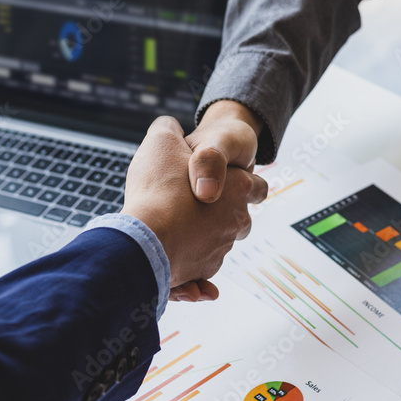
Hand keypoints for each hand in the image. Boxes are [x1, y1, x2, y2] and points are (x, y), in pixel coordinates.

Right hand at [123, 116, 267, 298]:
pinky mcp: (202, 272)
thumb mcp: (161, 141)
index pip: (257, 186)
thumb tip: (169, 126)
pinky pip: (202, 274)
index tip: (234, 184)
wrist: (142, 238)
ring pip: (219, 245)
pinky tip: (177, 264)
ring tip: (180, 233)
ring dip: (204, 241)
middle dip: (225, 216)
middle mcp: (235, 220)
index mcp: (236, 187)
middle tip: (200, 208)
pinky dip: (193, 273)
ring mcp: (220, 249)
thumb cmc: (158, 189)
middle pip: (241, 220)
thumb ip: (168, 129)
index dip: (245, 183)